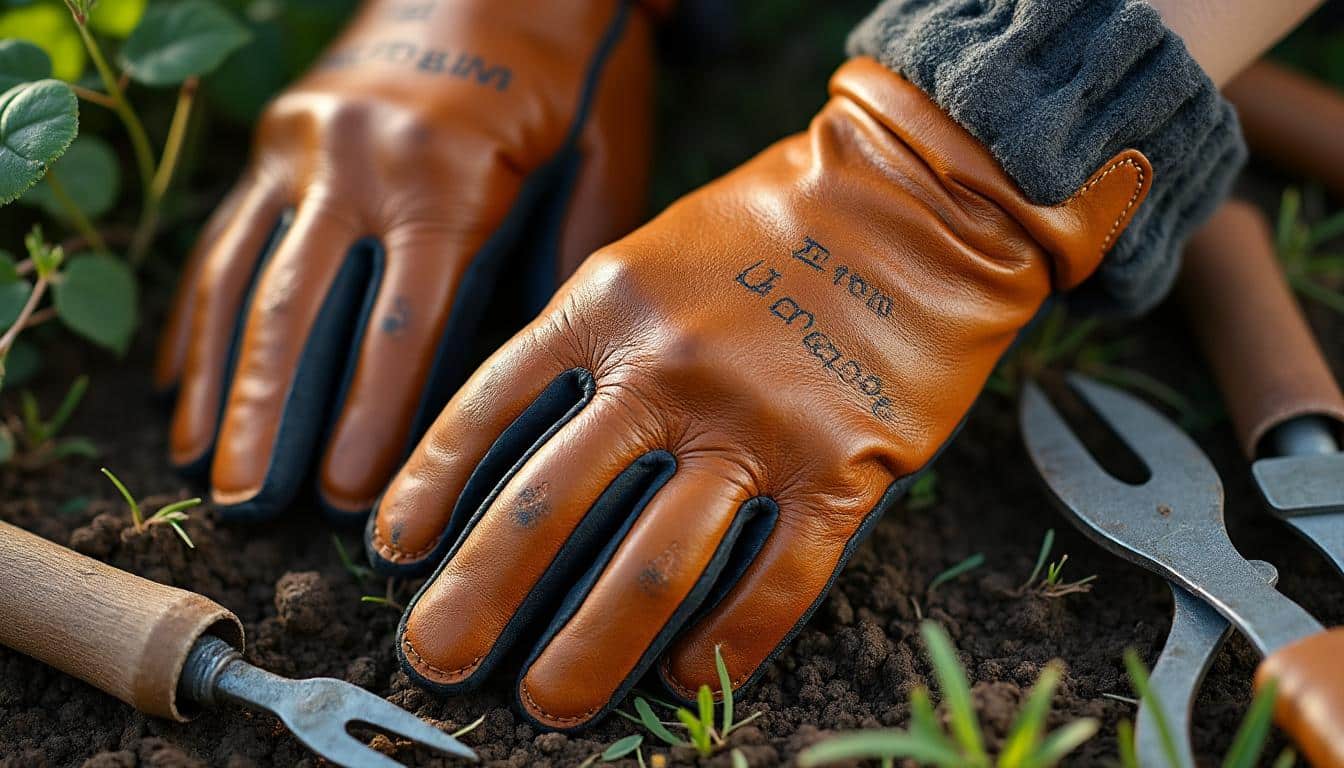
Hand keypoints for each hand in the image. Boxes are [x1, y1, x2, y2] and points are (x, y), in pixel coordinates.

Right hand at [154, 0, 654, 518]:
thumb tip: (549, 377)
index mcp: (450, 174)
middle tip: (247, 504)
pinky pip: (228, 232)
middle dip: (270, 416)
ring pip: (246, 275)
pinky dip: (201, 310)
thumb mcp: (606, 157)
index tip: (348, 499)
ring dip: (219, 376)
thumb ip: (574, 265)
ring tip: (200, 460)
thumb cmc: (574, 70)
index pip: (403, 323)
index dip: (370, 418)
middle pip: (300, 311)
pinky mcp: (281, 133)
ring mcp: (309, 142)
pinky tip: (185, 377)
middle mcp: (362, 160)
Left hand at [366, 57, 1151, 728]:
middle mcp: (667, 373)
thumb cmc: (778, 221)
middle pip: (549, 508)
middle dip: (478, 596)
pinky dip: (726, 644)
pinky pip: (774, 583)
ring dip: (589, 650)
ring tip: (548, 703)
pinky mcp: (840, 469)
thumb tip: (527, 432)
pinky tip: (688, 677)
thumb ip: (589, 332)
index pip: (488, 411)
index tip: (395, 547)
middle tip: (435, 658)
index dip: (430, 487)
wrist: (917, 198)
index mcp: (608, 307)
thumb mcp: (651, 248)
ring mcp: (755, 427)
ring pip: (652, 568)